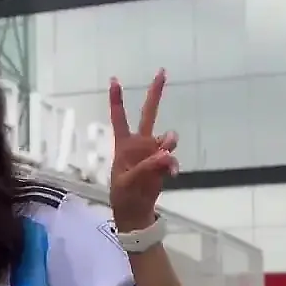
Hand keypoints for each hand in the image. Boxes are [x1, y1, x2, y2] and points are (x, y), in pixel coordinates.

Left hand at [106, 70, 179, 230]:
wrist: (135, 213)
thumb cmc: (123, 195)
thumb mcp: (127, 182)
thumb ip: (147, 166)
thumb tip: (165, 154)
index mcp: (123, 145)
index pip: (119, 118)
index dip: (117, 100)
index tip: (114, 79)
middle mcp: (138, 144)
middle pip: (148, 115)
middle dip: (155, 94)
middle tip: (162, 71)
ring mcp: (152, 153)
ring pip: (165, 139)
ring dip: (168, 143)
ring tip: (165, 154)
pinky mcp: (163, 165)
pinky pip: (171, 158)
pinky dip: (172, 164)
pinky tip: (171, 174)